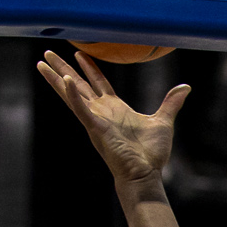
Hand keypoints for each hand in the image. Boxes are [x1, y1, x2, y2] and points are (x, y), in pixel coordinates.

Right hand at [37, 50, 187, 186]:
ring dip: (57, 78)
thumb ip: (171, 103)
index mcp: (114, 109)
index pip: (98, 83)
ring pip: (71, 94)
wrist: (145, 174)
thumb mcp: (163, 121)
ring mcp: (95, 119)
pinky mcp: (95, 128)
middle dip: (63, 68)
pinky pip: (81, 109)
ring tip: (41, 63)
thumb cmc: (151, 154)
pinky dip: (72, 95)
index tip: (80, 53)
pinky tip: (64, 80)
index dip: (89, 68)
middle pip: (78, 85)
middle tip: (48, 53)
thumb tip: (185, 88)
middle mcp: (101, 112)